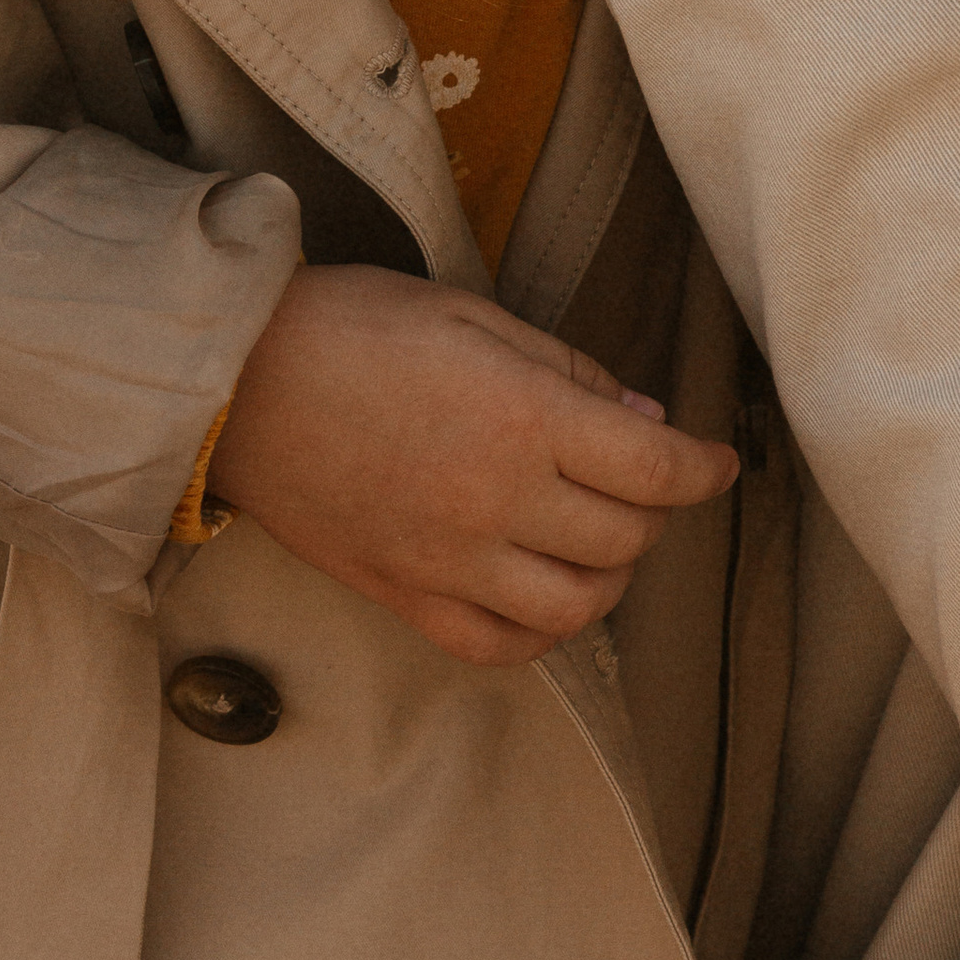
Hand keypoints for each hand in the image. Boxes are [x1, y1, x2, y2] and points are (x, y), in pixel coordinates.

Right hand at [209, 262, 740, 664]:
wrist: (239, 382)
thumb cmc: (357, 325)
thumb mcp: (475, 313)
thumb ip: (568, 369)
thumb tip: (645, 418)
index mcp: (522, 417)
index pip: (653, 466)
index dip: (704, 468)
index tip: (720, 462)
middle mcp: (496, 500)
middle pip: (624, 538)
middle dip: (657, 512)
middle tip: (648, 483)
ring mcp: (449, 559)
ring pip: (573, 608)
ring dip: (609, 579)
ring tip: (604, 542)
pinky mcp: (404, 595)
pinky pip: (496, 646)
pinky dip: (540, 632)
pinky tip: (545, 595)